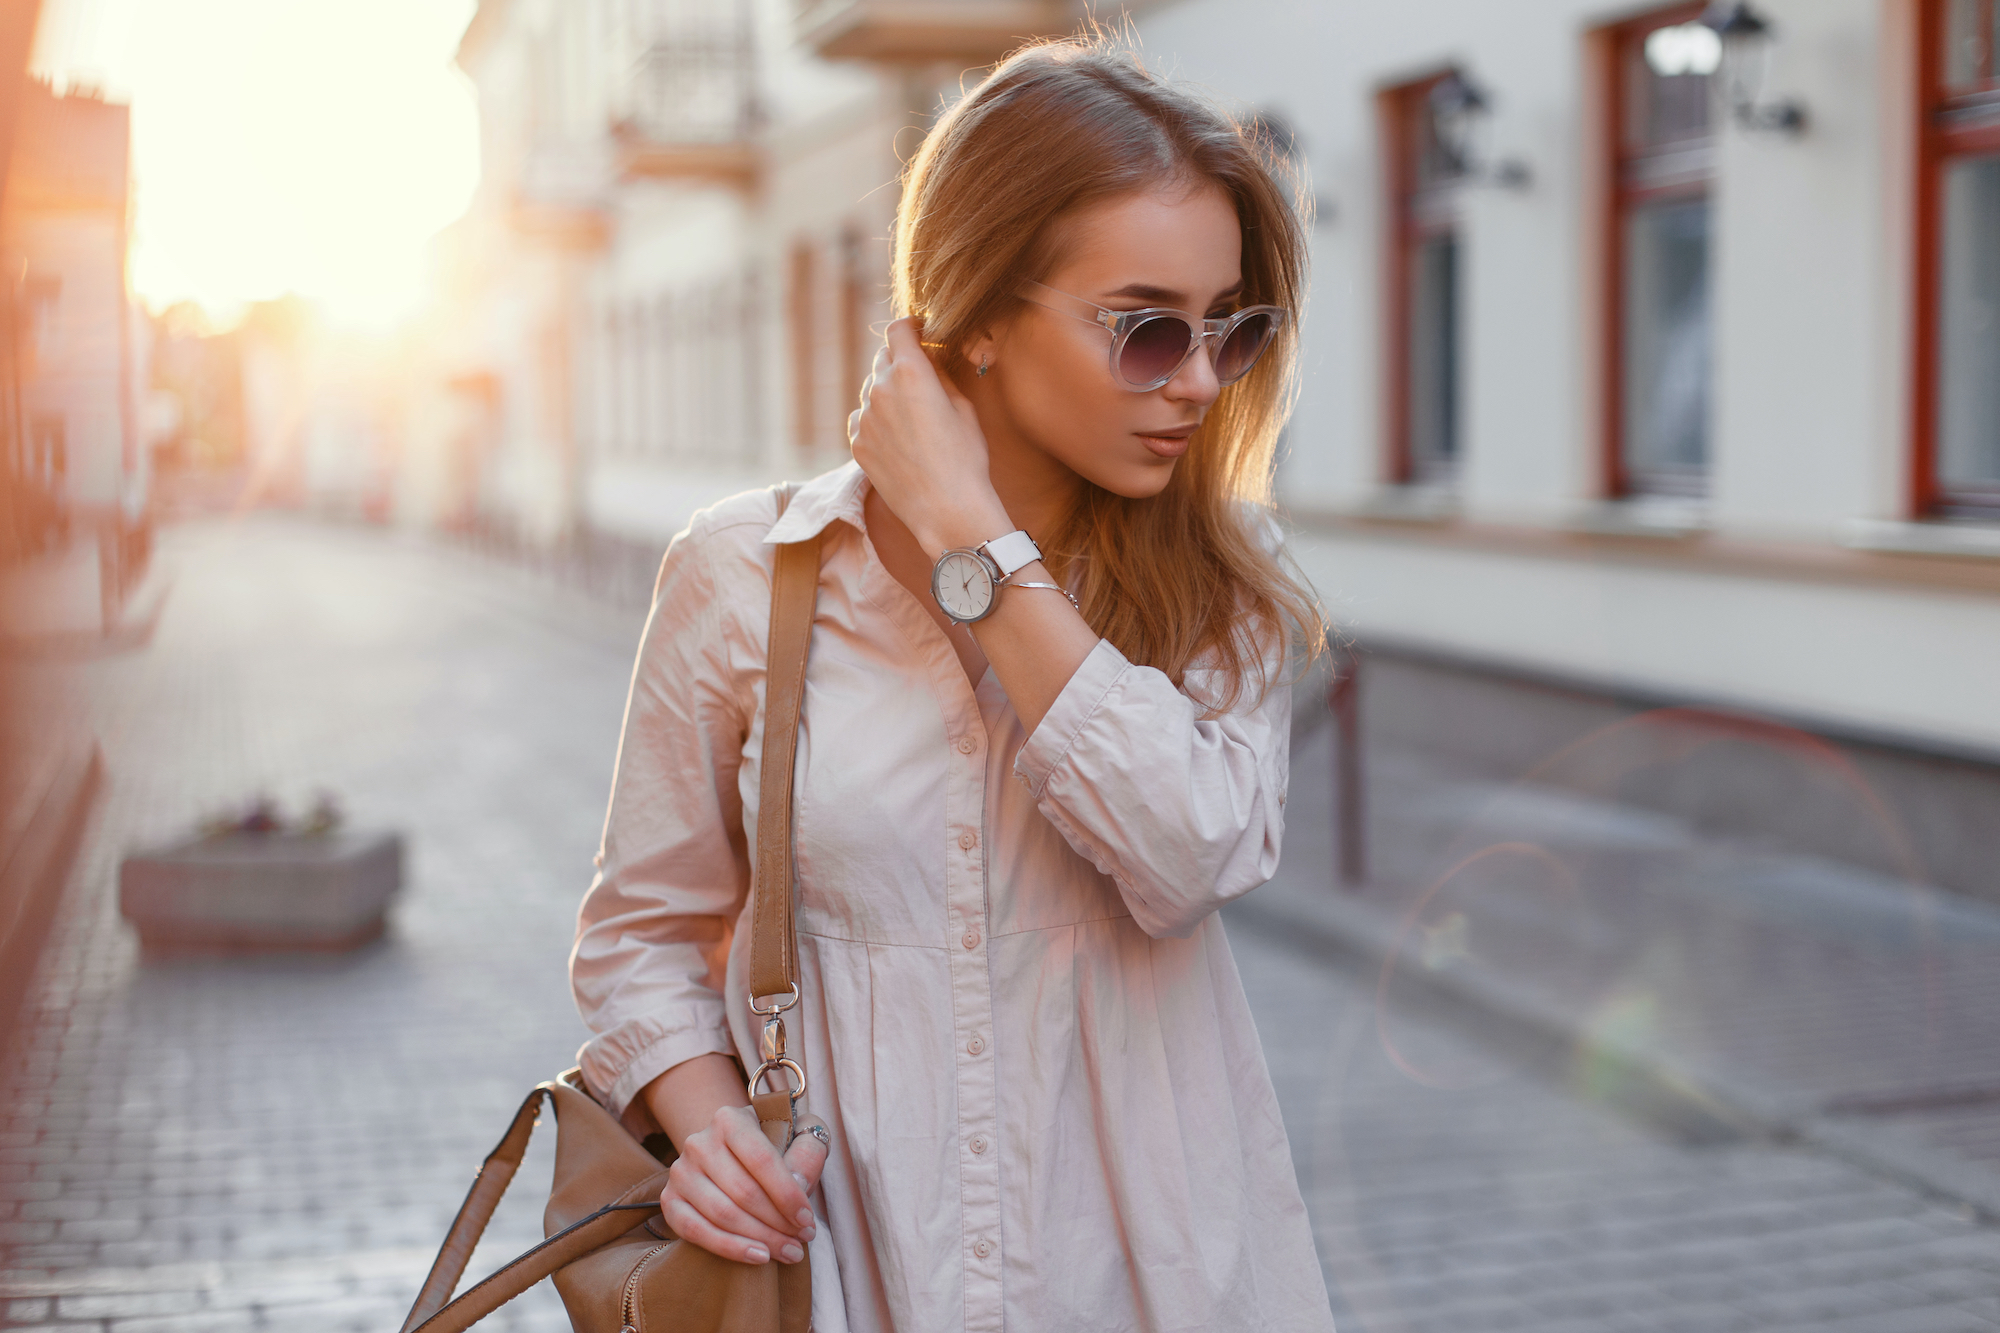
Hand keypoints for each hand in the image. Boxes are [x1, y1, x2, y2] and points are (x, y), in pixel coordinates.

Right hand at [658, 1105, 830, 1264]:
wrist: (736, 1157)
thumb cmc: (775, 1147)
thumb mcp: (800, 1136)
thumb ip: (807, 1153)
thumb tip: (798, 1185)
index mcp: (730, 1119)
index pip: (761, 1160)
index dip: (787, 1194)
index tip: (807, 1220)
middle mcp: (699, 1142)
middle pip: (743, 1192)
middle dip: (778, 1222)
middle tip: (802, 1240)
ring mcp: (680, 1172)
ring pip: (722, 1214)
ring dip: (760, 1239)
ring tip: (789, 1251)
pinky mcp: (670, 1201)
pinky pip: (695, 1231)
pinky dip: (729, 1248)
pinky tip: (758, 1256)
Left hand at [848, 319, 1010, 554]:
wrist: (947, 509)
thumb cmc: (965, 458)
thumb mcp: (963, 408)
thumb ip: (940, 376)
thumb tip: (928, 360)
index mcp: (910, 373)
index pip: (898, 330)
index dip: (910, 326)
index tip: (918, 330)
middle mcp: (880, 389)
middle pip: (882, 358)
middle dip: (899, 360)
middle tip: (919, 376)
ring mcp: (864, 418)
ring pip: (871, 389)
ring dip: (887, 391)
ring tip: (912, 416)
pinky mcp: (857, 444)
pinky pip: (862, 418)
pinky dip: (875, 418)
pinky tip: (897, 436)